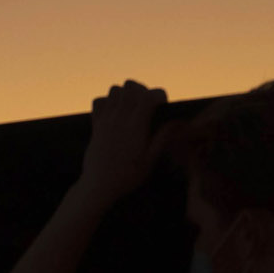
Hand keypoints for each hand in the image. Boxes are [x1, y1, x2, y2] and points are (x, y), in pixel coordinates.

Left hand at [75, 80, 167, 203]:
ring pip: (114, 90)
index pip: (148, 96)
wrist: (99, 185)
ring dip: (125, 94)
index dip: (159, 94)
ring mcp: (105, 120)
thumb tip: (178, 123)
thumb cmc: (128, 176)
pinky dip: (107, 101)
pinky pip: (99, 101)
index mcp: (136, 126)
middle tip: (148, 103)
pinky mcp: (95, 125)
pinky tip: (115, 112)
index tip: (163, 103)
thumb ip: (162, 138)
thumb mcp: (150, 160)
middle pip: (130, 86)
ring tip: (132, 107)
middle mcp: (119, 119)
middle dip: (143, 89)